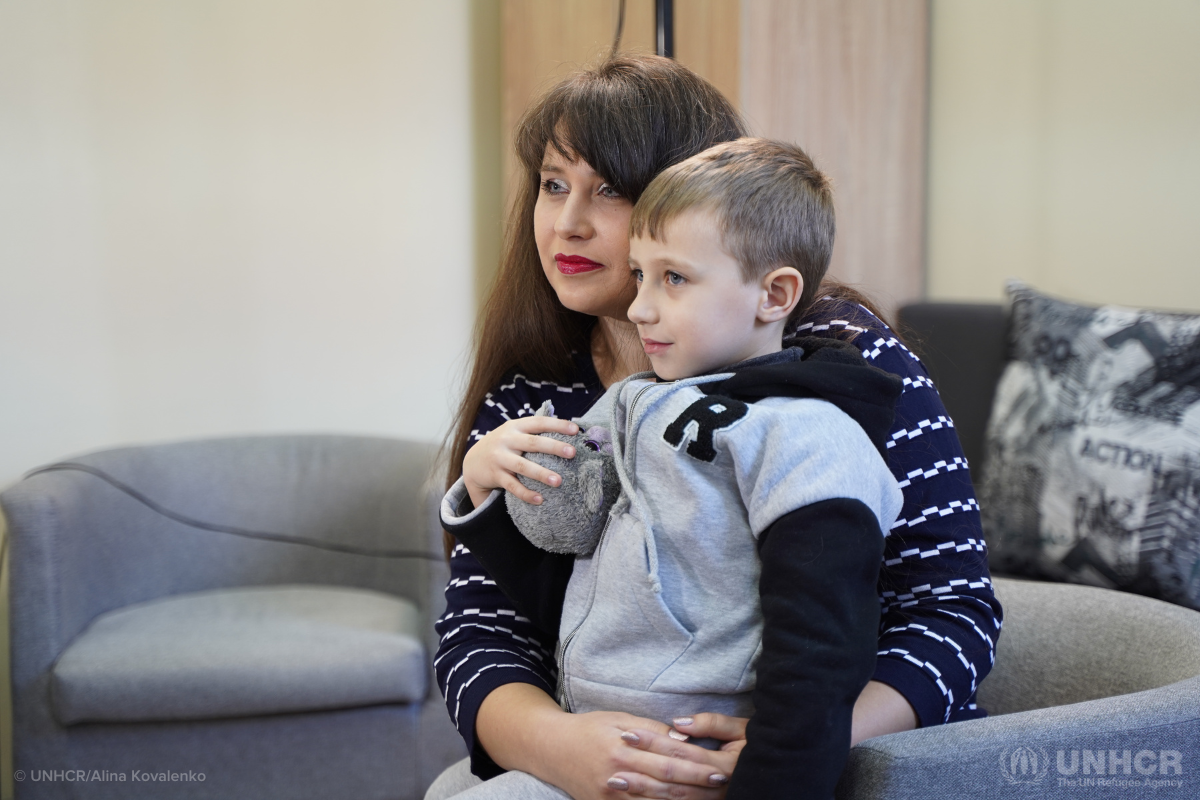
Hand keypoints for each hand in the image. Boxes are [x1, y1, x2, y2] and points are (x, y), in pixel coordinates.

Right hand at [462, 416, 579, 507]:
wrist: (472, 461)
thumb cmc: (504, 446)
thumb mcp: (514, 432)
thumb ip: (534, 432)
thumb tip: (568, 432)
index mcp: (515, 427)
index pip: (538, 423)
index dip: (557, 425)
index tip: (575, 430)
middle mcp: (507, 440)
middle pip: (533, 443)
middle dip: (554, 447)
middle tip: (572, 453)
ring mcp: (500, 458)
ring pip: (522, 466)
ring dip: (541, 473)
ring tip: (558, 481)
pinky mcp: (495, 475)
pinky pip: (512, 486)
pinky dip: (526, 493)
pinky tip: (540, 499)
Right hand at [543, 712, 732, 799]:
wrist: (550, 749)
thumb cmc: (588, 728)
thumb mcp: (618, 718)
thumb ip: (651, 730)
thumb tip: (683, 740)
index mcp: (622, 748)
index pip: (667, 758)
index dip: (695, 765)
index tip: (718, 768)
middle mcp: (617, 774)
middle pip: (665, 783)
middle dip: (696, 785)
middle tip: (721, 783)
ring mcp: (611, 795)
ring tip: (707, 798)